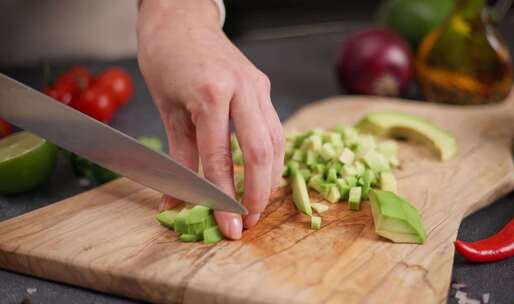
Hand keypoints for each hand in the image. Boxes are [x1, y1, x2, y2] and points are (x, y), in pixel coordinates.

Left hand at [137, 0, 283, 238]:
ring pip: (277, 142)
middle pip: (261, 153)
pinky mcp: (264, 87)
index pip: (220, 158)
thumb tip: (174, 201)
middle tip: (246, 221)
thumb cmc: (166, 58)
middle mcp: (242, 89)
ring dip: (269, 179)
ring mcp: (258, 87)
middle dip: (256, 193)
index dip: (224, 197)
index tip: (227, 226)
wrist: (181, 18)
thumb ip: (178, 158)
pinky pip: (275, 128)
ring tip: (256, 204)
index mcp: (210, 94)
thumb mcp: (167, 109)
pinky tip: (264, 174)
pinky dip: (273, 157)